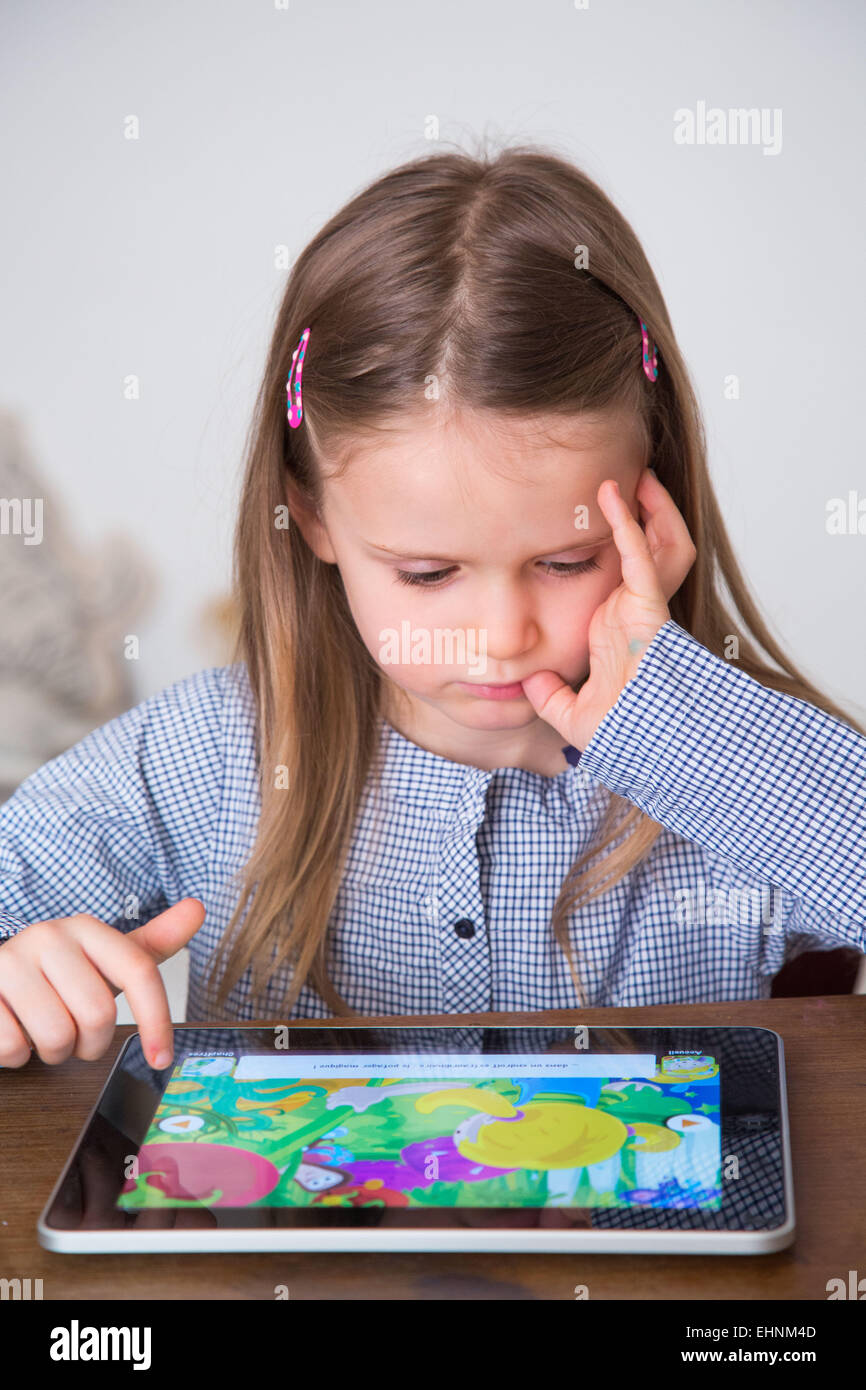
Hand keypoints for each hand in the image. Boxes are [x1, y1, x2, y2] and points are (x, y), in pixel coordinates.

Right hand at [0, 898, 205, 1070]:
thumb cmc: (56, 975)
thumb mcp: (103, 961)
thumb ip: (152, 943)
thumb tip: (197, 909)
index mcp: (86, 928)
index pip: (139, 971)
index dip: (157, 1021)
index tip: (160, 1058)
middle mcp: (49, 936)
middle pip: (98, 1015)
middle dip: (90, 1043)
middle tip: (75, 1034)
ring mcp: (10, 961)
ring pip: (57, 1037)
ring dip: (54, 1053)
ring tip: (44, 1032)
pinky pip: (14, 1046)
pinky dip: (18, 1055)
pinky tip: (14, 1031)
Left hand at [521, 467, 695, 751]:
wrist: (639, 744)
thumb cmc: (619, 734)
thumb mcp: (573, 713)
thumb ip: (551, 696)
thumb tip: (530, 684)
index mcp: (616, 631)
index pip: (616, 579)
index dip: (611, 551)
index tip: (589, 525)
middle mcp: (632, 612)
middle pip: (647, 551)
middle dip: (642, 518)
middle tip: (623, 485)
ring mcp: (643, 606)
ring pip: (656, 544)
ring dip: (645, 509)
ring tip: (631, 476)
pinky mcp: (648, 604)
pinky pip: (638, 554)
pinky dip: (625, 522)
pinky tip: (611, 494)